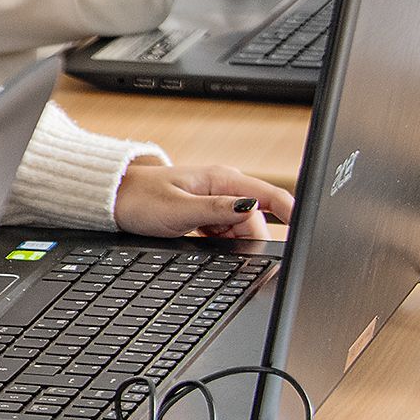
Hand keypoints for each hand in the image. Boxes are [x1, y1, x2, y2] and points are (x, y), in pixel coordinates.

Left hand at [113, 162, 293, 238]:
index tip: (306, 227)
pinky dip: (220, 240)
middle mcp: (224, 186)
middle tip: (215, 240)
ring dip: (231, 239)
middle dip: (247, 236)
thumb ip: (217, 210)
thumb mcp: (178, 209)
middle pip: (257, 218)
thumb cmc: (140, 200)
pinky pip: (227, 231)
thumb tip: (251, 208)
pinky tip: (201, 238)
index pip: (270, 195)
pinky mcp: (208, 213)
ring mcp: (217, 200)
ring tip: (199, 235)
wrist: (114, 200)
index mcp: (222, 179)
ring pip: (242, 227)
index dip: (292, 211)